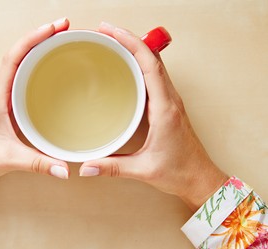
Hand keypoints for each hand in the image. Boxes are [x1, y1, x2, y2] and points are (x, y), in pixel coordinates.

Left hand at [0, 18, 70, 186]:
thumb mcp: (10, 159)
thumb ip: (39, 164)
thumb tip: (65, 170)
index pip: (13, 59)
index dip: (32, 39)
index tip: (53, 28)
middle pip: (18, 54)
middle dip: (40, 37)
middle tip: (64, 28)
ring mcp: (2, 96)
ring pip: (19, 63)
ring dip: (37, 48)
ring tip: (59, 39)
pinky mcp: (6, 104)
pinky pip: (21, 77)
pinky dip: (34, 65)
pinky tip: (48, 67)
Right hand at [80, 22, 227, 210]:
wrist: (200, 179)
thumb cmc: (179, 172)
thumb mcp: (143, 169)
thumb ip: (112, 168)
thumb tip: (86, 167)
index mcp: (165, 109)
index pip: (149, 65)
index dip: (130, 43)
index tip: (110, 31)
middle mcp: (170, 100)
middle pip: (152, 57)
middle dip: (128, 39)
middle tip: (104, 32)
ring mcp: (170, 101)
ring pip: (155, 64)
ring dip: (135, 49)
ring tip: (112, 43)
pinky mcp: (168, 106)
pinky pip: (155, 76)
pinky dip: (140, 63)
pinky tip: (126, 67)